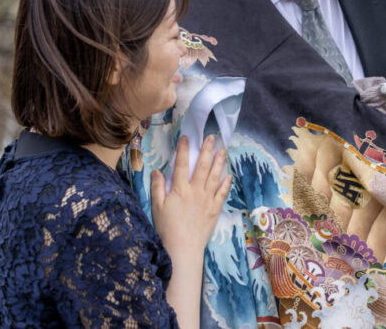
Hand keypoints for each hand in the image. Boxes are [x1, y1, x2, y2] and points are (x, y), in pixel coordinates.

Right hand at [151, 135, 230, 255]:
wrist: (183, 248)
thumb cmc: (167, 228)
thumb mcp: (157, 207)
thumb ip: (157, 188)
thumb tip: (157, 171)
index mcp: (180, 189)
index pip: (181, 164)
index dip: (183, 149)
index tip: (186, 137)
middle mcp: (195, 190)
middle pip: (202, 166)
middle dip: (206, 150)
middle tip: (211, 137)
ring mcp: (207, 199)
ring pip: (214, 176)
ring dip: (219, 162)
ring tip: (222, 150)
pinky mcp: (215, 209)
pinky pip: (222, 193)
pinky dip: (226, 183)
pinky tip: (229, 175)